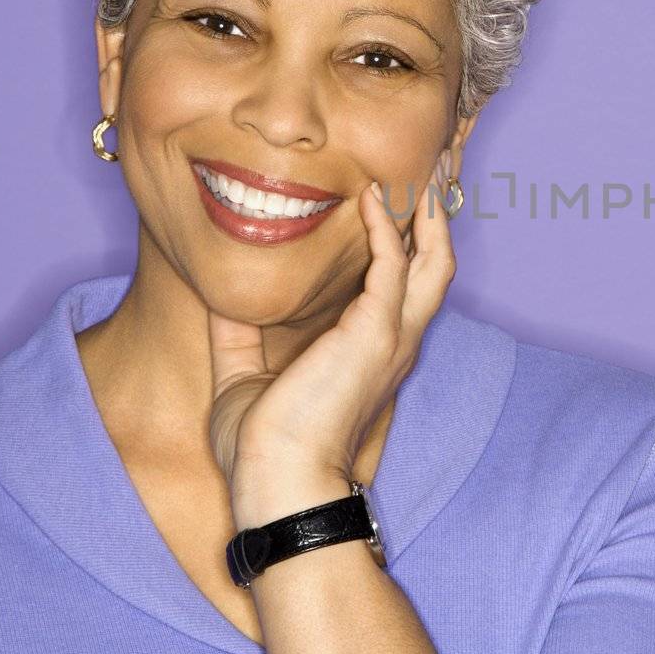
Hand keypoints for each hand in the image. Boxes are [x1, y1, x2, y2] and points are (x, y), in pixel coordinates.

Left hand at [205, 157, 456, 495]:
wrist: (277, 483)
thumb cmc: (263, 450)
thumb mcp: (242, 380)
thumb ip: (237, 338)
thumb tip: (217, 299)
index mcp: (372, 354)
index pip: (406, 287)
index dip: (408, 242)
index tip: (392, 202)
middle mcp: (395, 342)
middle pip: (438, 264)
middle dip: (436, 215)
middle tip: (426, 171)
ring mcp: (392, 337)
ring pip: (434, 258)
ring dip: (428, 211)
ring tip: (418, 170)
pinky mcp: (375, 332)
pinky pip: (393, 263)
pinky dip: (384, 226)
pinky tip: (369, 196)